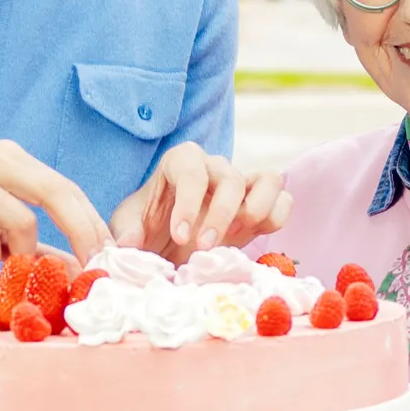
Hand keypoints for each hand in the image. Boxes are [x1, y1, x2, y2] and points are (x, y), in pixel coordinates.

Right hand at [0, 142, 110, 270]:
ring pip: (22, 220)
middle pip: (56, 192)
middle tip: (94, 267)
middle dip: (82, 232)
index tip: (110, 254)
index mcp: (8, 158)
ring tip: (4, 262)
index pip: (65, 186)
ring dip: (22, 254)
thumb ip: (32, 245)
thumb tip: (77, 267)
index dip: (92, 221)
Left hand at [109, 143, 290, 263]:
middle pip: (232, 178)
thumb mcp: (129, 226)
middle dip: (221, 215)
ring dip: (256, 211)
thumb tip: (128, 244)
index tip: (181, 236)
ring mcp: (244, 184)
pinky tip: (250, 237)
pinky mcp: (263, 204)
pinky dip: (275, 218)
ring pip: (269, 180)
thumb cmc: (149, 226)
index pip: (192, 171)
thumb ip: (126, 231)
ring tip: (234, 237)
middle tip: (204, 248)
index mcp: (182, 162)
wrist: (168, 243)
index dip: (188, 203)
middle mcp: (216, 167)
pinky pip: (284, 201)